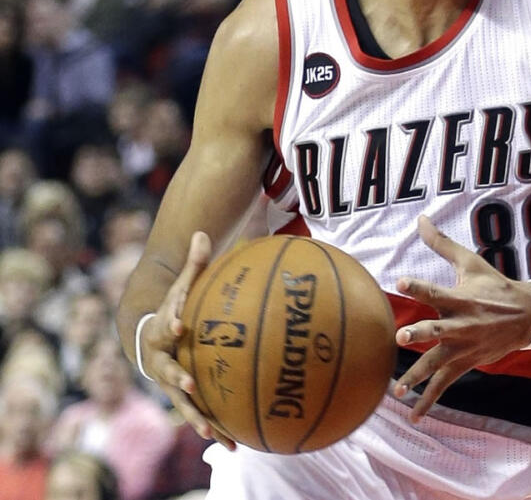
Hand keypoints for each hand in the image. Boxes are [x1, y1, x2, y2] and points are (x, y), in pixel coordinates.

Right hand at [137, 231, 236, 449]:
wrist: (149, 342)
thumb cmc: (173, 310)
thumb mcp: (182, 287)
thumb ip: (194, 264)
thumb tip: (202, 232)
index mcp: (161, 333)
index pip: (163, 327)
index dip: (171, 324)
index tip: (180, 325)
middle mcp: (161, 363)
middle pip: (165, 373)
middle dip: (176, 379)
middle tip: (187, 384)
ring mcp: (170, 384)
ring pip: (182, 405)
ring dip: (197, 418)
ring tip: (212, 434)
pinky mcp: (185, 399)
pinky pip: (199, 416)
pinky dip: (213, 429)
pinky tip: (235, 444)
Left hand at [393, 216, 530, 421]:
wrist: (527, 317)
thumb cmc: (494, 286)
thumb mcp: (470, 263)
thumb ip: (442, 244)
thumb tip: (420, 218)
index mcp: (460, 298)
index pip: (436, 290)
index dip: (419, 286)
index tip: (401, 282)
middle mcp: (460, 324)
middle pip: (436, 329)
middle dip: (419, 333)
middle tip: (401, 337)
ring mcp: (463, 346)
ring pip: (437, 363)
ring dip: (417, 375)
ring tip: (398, 389)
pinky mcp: (466, 362)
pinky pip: (444, 384)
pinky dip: (429, 400)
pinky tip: (413, 414)